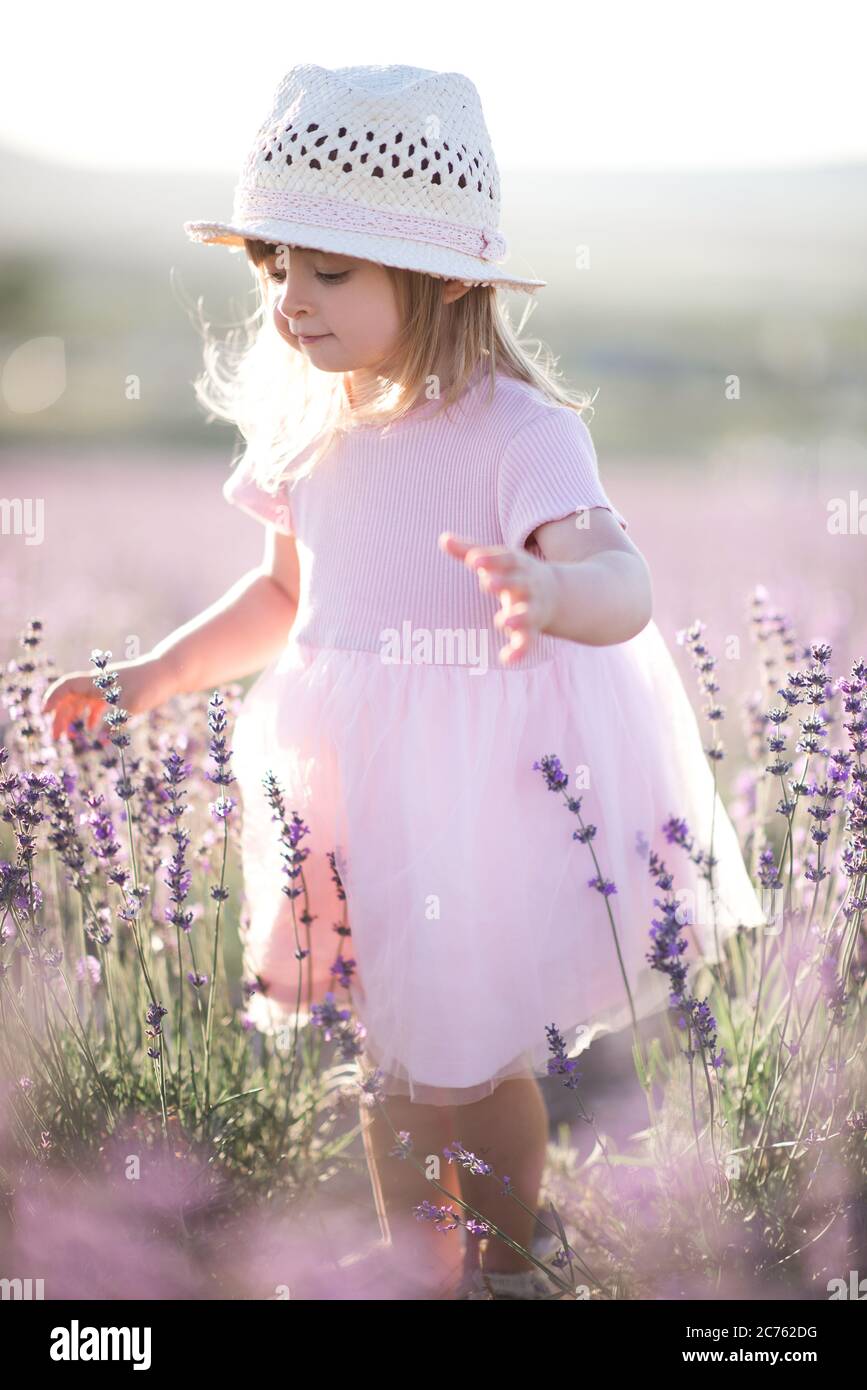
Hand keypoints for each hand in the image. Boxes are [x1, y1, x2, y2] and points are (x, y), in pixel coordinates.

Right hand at [41, 655, 171, 742]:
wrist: (169, 673)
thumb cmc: (149, 685)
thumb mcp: (131, 706)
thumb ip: (114, 723)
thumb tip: (101, 741)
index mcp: (96, 682)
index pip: (66, 686)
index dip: (53, 698)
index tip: (44, 713)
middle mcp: (98, 684)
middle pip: (70, 699)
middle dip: (61, 718)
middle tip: (57, 738)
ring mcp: (106, 689)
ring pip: (82, 703)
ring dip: (73, 719)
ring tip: (68, 737)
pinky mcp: (117, 694)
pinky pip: (97, 706)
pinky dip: (91, 718)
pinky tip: (92, 731)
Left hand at [439, 532, 559, 665]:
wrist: (556, 594)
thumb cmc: (515, 573)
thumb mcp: (498, 560)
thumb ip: (470, 550)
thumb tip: (443, 538)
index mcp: (517, 566)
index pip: (506, 560)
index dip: (490, 559)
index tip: (472, 560)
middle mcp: (527, 587)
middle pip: (519, 583)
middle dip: (504, 583)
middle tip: (486, 583)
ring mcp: (532, 609)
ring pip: (528, 614)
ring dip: (518, 617)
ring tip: (503, 621)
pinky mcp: (532, 631)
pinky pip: (528, 641)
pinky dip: (519, 651)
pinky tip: (505, 659)